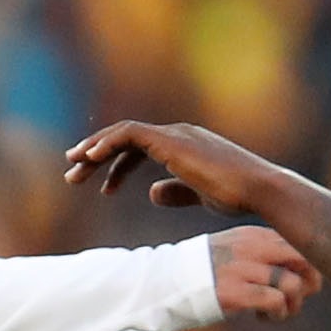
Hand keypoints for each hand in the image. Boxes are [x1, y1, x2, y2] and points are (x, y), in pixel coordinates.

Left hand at [63, 119, 279, 216]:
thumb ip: (176, 192)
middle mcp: (177, 134)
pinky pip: (130, 134)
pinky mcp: (171, 140)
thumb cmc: (236, 195)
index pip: (139, 148)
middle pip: (125, 139)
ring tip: (74, 168)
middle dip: (96, 156)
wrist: (258, 190)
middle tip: (72, 175)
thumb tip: (152, 193)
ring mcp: (174, 134)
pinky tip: (91, 158)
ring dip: (94, 150)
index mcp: (182, 145)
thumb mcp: (200, 196)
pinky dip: (107, 143)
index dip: (116, 167)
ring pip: (122, 134)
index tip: (101, 188)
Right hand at [205, 224, 317, 320]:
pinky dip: (277, 314)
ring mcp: (242, 269)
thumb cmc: (198, 273)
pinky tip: (262, 317)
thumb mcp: (231, 251)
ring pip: (293, 284)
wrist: (161, 283)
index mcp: (253, 235)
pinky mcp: (234, 292)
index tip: (296, 283)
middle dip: (310, 283)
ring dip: (292, 305)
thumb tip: (296, 271)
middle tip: (297, 299)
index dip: (307, 268)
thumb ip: (261, 253)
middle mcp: (251, 248)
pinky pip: (275, 301)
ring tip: (276, 313)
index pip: (299, 244)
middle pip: (304, 260)